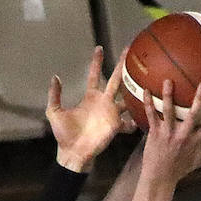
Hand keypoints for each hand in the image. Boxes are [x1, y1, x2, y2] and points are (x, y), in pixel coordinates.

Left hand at [47, 46, 134, 172]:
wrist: (72, 153)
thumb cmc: (64, 134)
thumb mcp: (54, 112)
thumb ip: (54, 95)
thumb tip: (55, 77)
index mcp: (90, 96)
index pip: (95, 75)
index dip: (97, 62)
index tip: (99, 48)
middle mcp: (103, 101)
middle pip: (116, 79)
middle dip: (122, 66)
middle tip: (129, 50)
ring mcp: (111, 113)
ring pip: (127, 97)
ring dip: (136, 89)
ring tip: (146, 77)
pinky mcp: (116, 126)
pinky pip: (129, 121)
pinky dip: (136, 119)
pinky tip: (145, 113)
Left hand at [141, 80, 200, 187]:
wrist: (160, 177)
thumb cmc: (180, 169)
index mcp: (196, 141)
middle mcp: (183, 136)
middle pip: (193, 114)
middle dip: (199, 99)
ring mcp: (168, 133)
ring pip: (169, 111)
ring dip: (168, 96)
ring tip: (168, 81)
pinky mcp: (154, 133)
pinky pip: (151, 115)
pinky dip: (148, 103)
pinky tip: (146, 90)